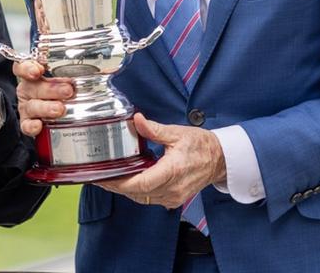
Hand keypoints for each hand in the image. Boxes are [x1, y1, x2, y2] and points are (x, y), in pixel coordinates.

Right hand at [13, 59, 73, 137]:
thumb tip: (97, 69)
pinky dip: (31, 126)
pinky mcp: (27, 122)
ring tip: (60, 109)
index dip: (27, 68)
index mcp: (34, 73)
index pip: (23, 66)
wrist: (57, 111)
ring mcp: (27, 106)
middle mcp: (28, 89)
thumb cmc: (62, 89)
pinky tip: (39, 125)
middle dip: (51, 89)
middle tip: (67, 91)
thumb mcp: (68, 77)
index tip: (38, 70)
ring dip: (46, 108)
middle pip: (32, 87)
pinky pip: (26, 125)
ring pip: (31, 106)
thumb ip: (77, 72)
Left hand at [94, 113, 226, 208]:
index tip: (104, 177)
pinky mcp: (174, 199)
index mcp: (173, 171)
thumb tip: (137, 120)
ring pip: (142, 198)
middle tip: (99, 176)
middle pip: (137, 193)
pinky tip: (128, 181)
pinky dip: (137, 191)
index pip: (140, 183)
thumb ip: (154, 129)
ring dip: (125, 190)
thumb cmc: (202, 146)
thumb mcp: (177, 133)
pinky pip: (150, 198)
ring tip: (109, 178)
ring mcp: (174, 197)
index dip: (119, 183)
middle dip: (116, 186)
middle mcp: (173, 188)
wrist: (220, 159)